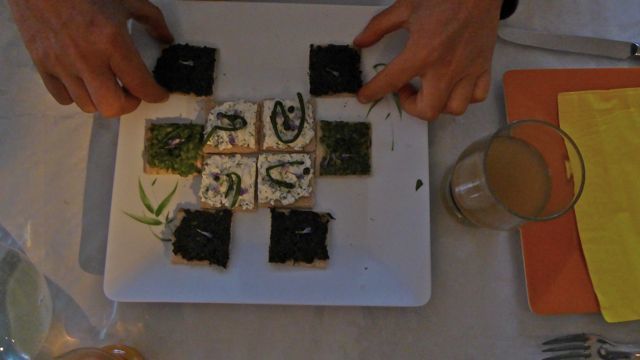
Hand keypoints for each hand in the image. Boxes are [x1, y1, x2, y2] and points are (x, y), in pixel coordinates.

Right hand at [8, 0, 172, 117]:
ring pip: (88, 106)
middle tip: (133, 92)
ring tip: (108, 85)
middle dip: (129, 104)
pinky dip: (77, 96)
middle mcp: (87, 58)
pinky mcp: (42, 66)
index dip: (156, 95)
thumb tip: (166, 39)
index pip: (140, 84)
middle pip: (112, 106)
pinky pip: (63, 98)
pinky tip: (84, 81)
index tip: (159, 94)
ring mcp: (62, 65)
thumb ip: (152, 19)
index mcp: (111, 40)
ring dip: (103, 100)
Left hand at [354, 0, 502, 120]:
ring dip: (438, 105)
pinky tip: (453, 86)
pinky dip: (465, 97)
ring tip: (429, 90)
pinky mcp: (484, 66)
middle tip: (405, 89)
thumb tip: (361, 42)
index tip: (365, 96)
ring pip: (454, 108)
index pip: (391, 81)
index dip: (373, 92)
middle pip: (428, 110)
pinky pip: (477, 95)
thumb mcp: (404, 7)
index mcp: (423, 53)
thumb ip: (379, 27)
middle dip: (411, 107)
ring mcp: (468, 70)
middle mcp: (446, 68)